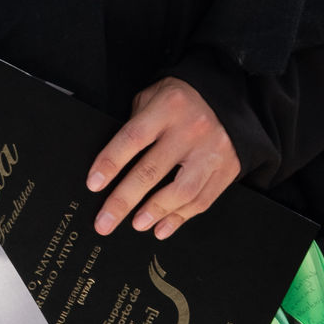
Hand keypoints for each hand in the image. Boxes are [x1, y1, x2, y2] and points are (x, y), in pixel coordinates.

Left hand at [85, 78, 239, 241]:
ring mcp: (212, 151)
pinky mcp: (227, 169)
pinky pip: (201, 200)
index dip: (110, 163)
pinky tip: (162, 227)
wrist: (230, 99)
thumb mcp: (154, 97)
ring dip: (154, 212)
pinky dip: (179, 218)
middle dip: (123, 200)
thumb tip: (113, 165)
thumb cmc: (183, 100)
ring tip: (136, 224)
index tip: (94, 184)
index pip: (133, 138)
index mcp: (168, 107)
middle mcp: (191, 129)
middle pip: (151, 171)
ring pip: (180, 191)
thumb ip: (136, 125)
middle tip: (105, 221)